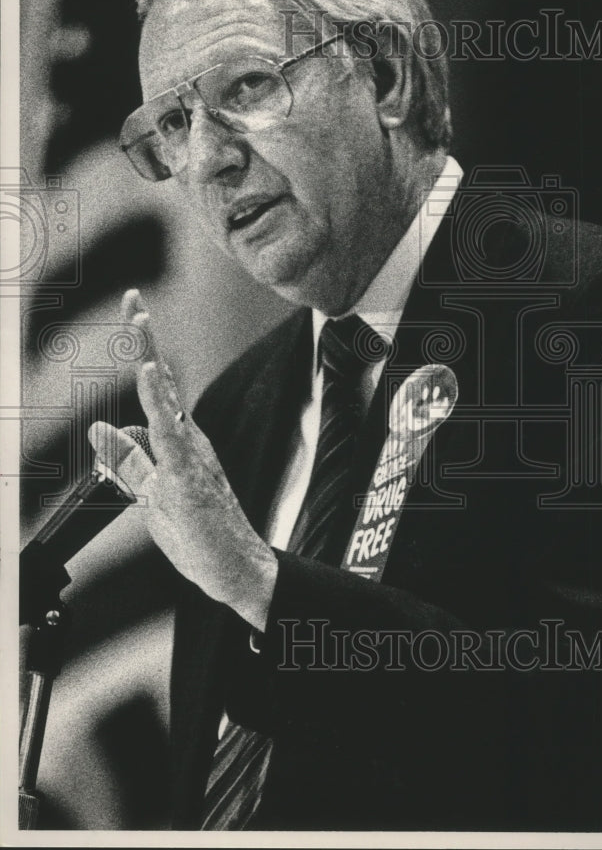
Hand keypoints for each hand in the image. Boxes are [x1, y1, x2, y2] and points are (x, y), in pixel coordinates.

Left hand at [88, 289, 276, 632]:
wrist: (236, 569)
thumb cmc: (200, 534)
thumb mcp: (151, 496)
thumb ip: (127, 462)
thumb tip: (98, 428)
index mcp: (179, 442)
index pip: (157, 389)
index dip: (143, 351)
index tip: (134, 313)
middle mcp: (188, 439)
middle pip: (163, 380)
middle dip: (146, 339)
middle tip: (133, 299)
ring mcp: (191, 454)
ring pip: (166, 397)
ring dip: (150, 356)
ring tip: (139, 320)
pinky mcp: (190, 475)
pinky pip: (170, 433)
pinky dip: (157, 402)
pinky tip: (147, 376)